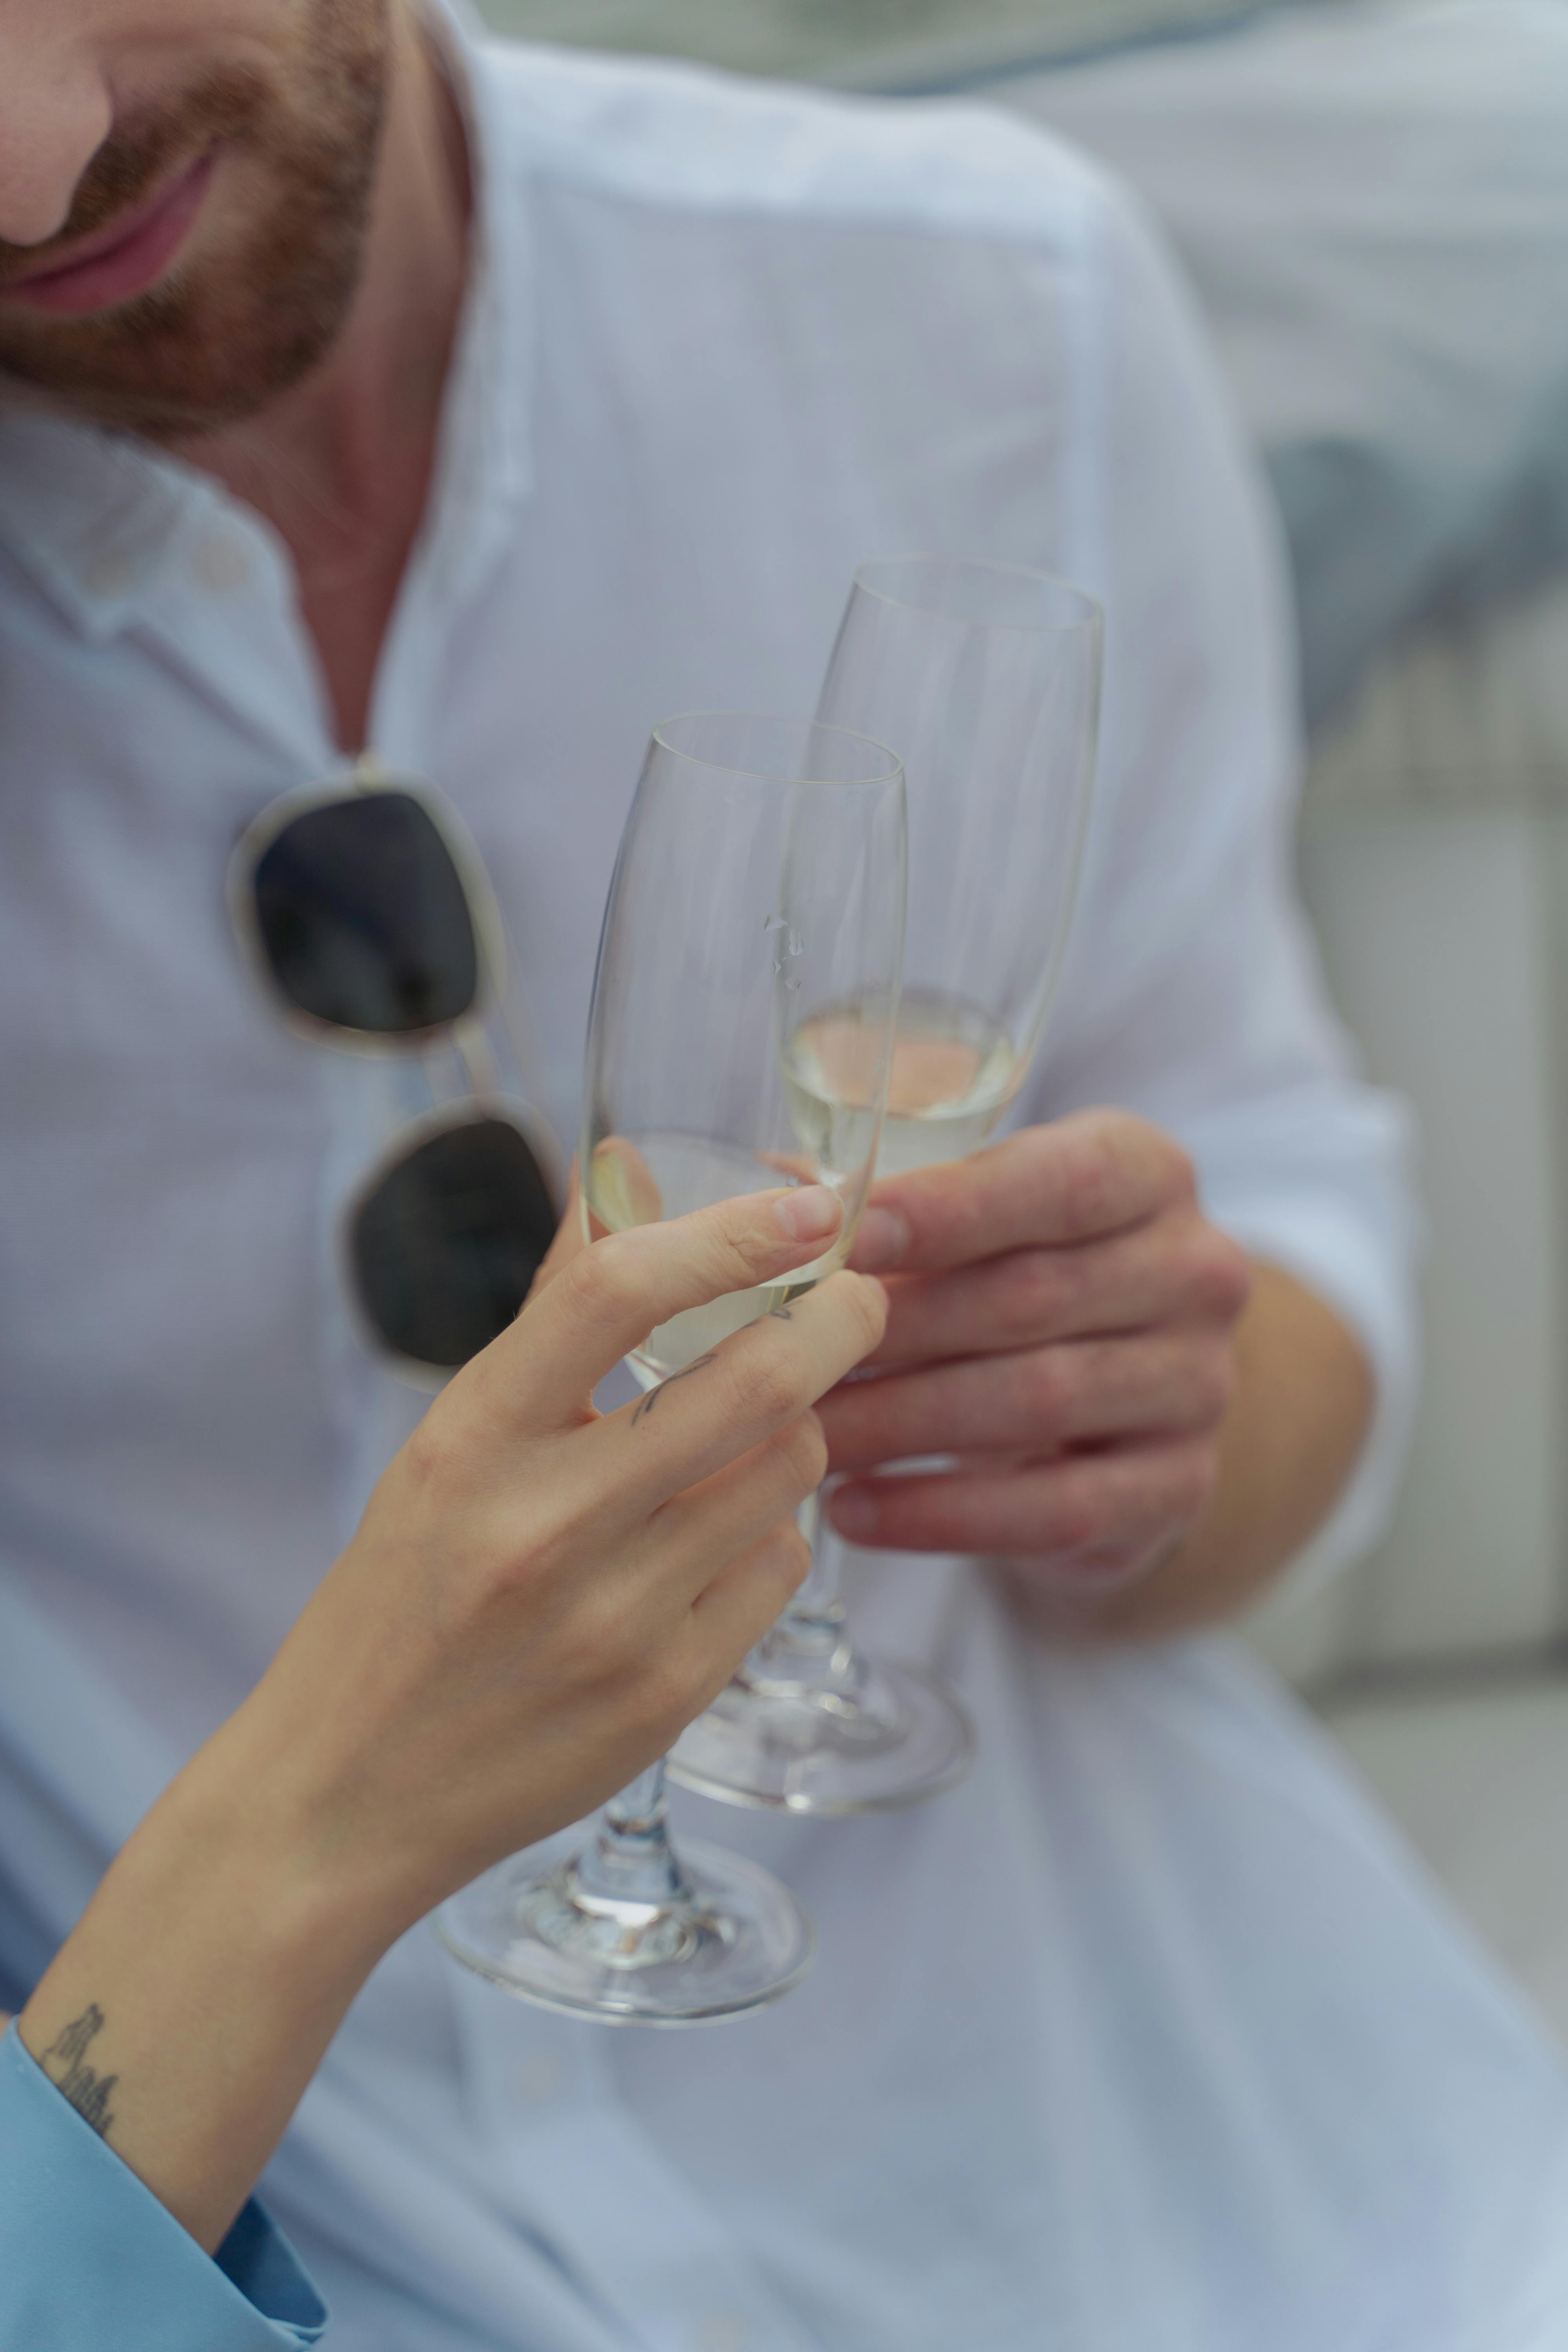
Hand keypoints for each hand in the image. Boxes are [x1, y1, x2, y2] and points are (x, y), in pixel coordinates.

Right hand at [19, 1185, 884, 2251]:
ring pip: (786, 1468)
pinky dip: (771, 1530)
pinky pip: (779, 1566)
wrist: (347, 1793)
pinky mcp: (670, 1693)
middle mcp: (544, 1522)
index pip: (616, 1292)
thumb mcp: (449, 1444)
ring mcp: (615, 1616)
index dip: (729, 1234)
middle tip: (853, 1297)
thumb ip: (553, 1314)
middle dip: (836, 1318)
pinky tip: (716, 1539)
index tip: (803, 1208)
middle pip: (754, 1379)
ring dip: (797, 1428)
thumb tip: (626, 1172)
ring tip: (751, 1433)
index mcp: (473, 1438)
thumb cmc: (402, 1596)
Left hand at [820, 1112, 1249, 1595]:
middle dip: (896, 1329)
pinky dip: (941, 1515)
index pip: (1059, 1183)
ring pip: (1037, 1402)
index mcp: (1147, 1174)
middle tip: (786, 1356)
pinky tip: (854, 1511)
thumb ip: (899, 1203)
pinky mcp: (1180, 1487)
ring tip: (803, 1438)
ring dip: (902, 1424)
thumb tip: (776, 1195)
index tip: (848, 1235)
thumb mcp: (988, 1214)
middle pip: (1032, 1296)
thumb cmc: (1024, 1276)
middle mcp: (1195, 1271)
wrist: (1132, 1396)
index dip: (951, 1210)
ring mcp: (1200, 1384)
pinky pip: (1054, 1510)